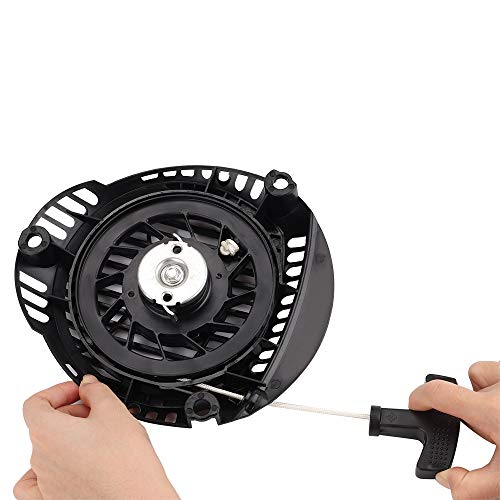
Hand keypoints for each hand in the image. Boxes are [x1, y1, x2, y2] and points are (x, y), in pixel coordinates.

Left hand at [14, 375, 178, 499]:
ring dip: (69, 438)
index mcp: (48, 432)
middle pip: (45, 425)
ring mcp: (46, 483)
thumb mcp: (115, 411)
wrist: (138, 499)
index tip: (80, 392)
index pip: (36, 403)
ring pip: (49, 450)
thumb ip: (97, 391)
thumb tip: (88, 385)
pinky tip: (71, 464)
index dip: (58, 391)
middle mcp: (40, 459)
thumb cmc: (126, 463)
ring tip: (100, 438)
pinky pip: (37, 483)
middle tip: (100, 412)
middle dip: (72, 412)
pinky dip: (50, 469)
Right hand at [409, 361, 499, 499]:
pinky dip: (499, 387)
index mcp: (492, 411)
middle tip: (486, 428)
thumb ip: (470, 487)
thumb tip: (446, 478)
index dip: (417, 398)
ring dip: (485, 391)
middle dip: (466, 405)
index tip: (414, 405)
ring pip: (484, 374)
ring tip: (497, 416)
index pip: (437, 392)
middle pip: (465, 382)